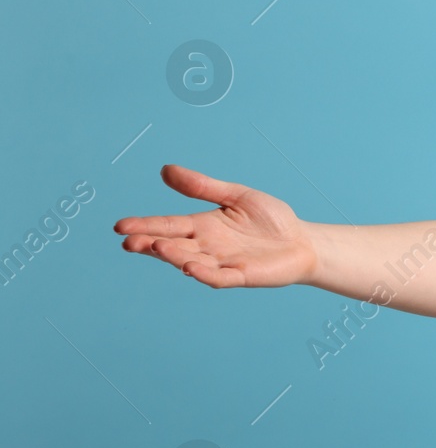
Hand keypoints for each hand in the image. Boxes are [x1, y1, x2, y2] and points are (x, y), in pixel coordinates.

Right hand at [114, 164, 317, 288]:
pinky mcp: (242, 276)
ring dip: (173, 257)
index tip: (120, 226)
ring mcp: (223, 263)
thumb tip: (166, 170)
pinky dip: (204, 273)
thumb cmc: (270, 219)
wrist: (302, 241)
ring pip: (191, 261)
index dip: (145, 226)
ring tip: (156, 248)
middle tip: (128, 241)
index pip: (168, 225)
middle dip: (150, 244)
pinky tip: (190, 268)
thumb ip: (203, 187)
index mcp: (202, 225)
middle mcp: (207, 246)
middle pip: (172, 245)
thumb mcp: (236, 195)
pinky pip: (219, 277)